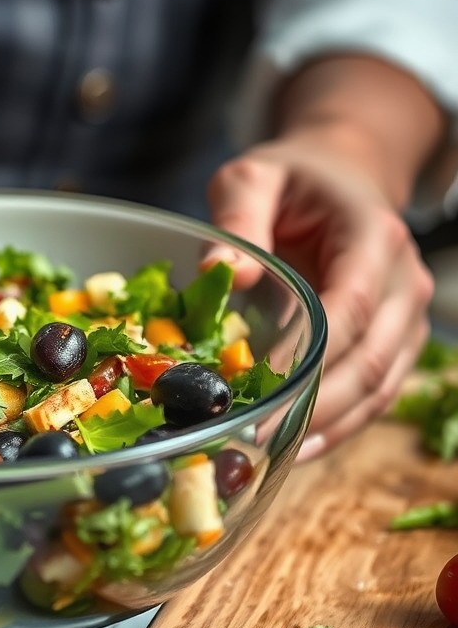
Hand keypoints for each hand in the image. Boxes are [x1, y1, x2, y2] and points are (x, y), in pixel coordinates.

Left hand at [203, 126, 433, 460]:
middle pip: (372, 358)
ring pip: (381, 384)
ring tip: (277, 452)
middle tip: (260, 436)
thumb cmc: (291, 179)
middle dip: (319, 405)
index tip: (266, 390)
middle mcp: (403, 279)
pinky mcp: (394, 337)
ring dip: (333, 424)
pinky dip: (343, 421)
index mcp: (371, 237)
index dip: (313, 356)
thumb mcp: (252, 177)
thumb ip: (237, 217)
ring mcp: (406, 313)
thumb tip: (220, 272)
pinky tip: (299, 442)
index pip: (352, 307)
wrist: (341, 174)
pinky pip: (378, 389)